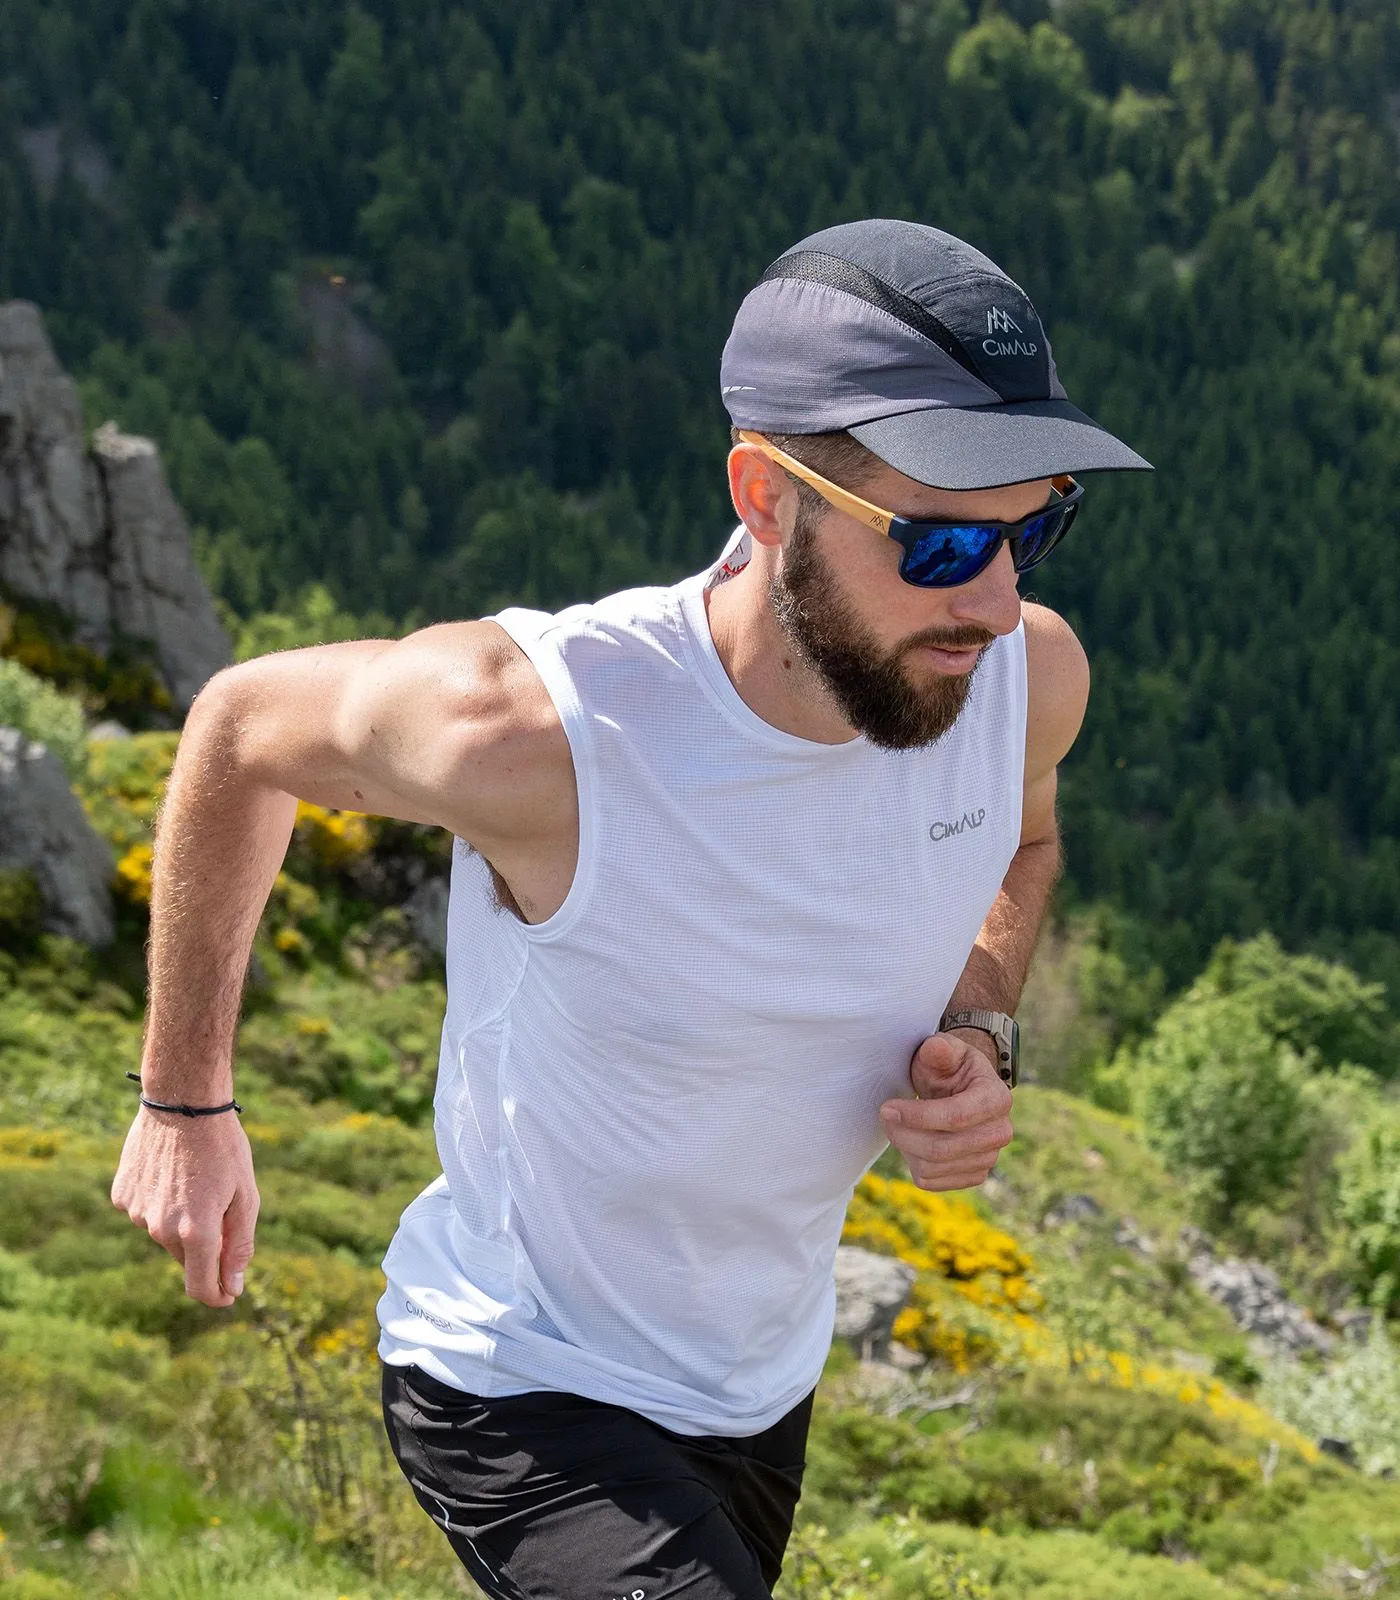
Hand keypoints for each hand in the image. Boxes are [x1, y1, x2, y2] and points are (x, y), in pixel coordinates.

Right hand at [110, 1106, 259, 1306]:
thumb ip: (240, 1245)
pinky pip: (144, 1210)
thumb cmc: (223, 1147)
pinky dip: (160, 1201)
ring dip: (182, 1219)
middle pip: (186, 1257)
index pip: (199, 1286)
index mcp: (196, 1231)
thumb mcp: (245, 1194)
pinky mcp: (122, 1195)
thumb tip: (234, 1287)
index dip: (216, 1295)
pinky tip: (171, 1172)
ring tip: (196, 1179)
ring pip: (164, 1233)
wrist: (183, 1102)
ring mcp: (137, 1212)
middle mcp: (161, 1228)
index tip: (229, 1293)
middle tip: (221, 1205)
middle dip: (206, 1246)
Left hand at [879, 1030, 1013, 1190]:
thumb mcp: (943, 1051)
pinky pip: (931, 1181)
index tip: (886, 1108)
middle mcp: (1000, 1132)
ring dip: (906, 1148)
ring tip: (899, 1125)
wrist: (961, 1089)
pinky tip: (913, 1141)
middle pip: (941, 1149)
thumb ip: (938, 1049)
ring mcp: (989, 1158)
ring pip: (933, 1168)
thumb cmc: (949, 1068)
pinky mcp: (973, 1175)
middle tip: (885, 1116)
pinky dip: (913, 1163)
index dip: (916, 1116)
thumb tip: (936, 1047)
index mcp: (997, 1098)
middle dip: (903, 1134)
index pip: (955, 1117)